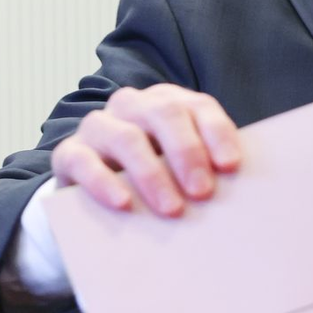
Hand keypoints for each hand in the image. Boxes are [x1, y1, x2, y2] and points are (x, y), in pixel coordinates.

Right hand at [50, 85, 240, 216]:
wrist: (94, 189)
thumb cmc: (154, 179)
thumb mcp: (180, 169)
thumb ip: (205, 170)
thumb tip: (243, 193)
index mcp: (168, 102)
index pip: (199, 107)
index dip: (217, 134)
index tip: (231, 166)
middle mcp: (133, 106)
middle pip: (164, 115)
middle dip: (187, 153)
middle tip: (203, 192)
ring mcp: (99, 126)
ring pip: (127, 137)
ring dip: (152, 174)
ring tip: (171, 209)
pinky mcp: (69, 153)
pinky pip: (84, 162)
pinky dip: (104, 183)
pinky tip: (123, 203)